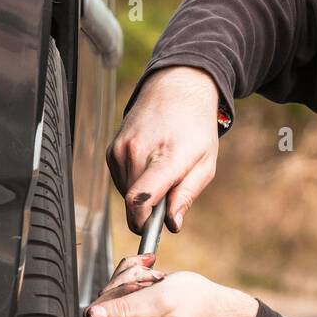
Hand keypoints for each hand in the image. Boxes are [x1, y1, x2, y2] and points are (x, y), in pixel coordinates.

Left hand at [82, 265, 258, 316]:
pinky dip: (125, 279)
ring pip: (103, 304)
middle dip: (116, 292)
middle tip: (145, 281)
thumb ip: (128, 309)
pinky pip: (111, 297)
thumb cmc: (196, 306)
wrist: (213, 307)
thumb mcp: (163, 300)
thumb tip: (92, 316)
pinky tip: (147, 274)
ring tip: (152, 278)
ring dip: (123, 281)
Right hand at [106, 66, 221, 234]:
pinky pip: (120, 181)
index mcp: (165, 158)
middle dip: (149, 210)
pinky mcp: (111, 150)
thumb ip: (187, 196)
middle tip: (169, 193)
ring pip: (125, 194)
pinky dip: (134, 182)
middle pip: (133, 204)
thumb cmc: (195, 128)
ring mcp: (120, 151)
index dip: (143, 223)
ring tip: (161, 171)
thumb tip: (171, 225)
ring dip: (142, 195)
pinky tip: (148, 163)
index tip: (152, 228)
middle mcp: (137, 153)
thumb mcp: (205, 164)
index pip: (140, 200)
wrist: (176, 88)